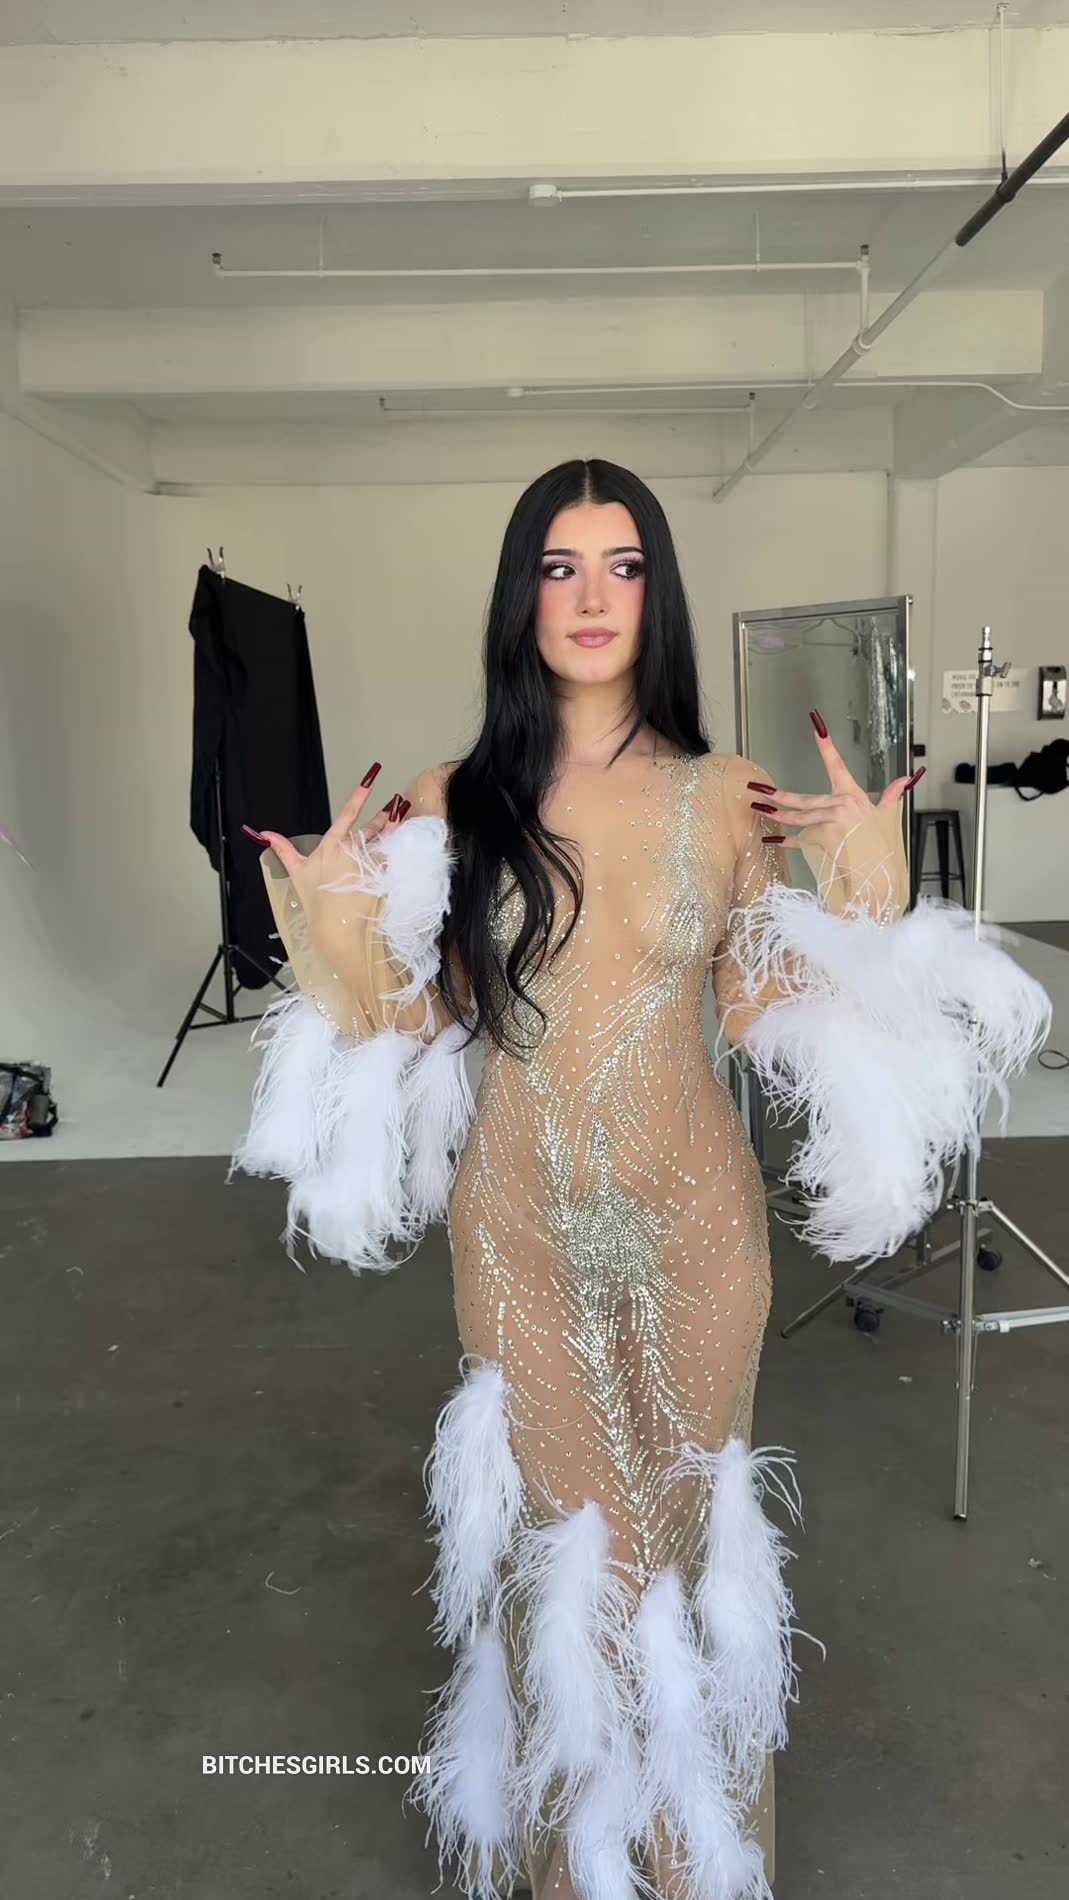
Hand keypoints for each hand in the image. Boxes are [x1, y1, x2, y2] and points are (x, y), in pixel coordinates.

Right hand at [242, 774, 409, 891]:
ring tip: (404, 815)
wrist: (335, 925)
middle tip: (395, 805)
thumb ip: (284, 849)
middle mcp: (352, 850)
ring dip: (396, 827)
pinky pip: (394, 857)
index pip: (347, 814)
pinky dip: (401, 848)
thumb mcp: (296, 871)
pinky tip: (408, 841)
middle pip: (372, 826)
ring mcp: (368, 863)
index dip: (359, 796)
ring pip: (386, 839)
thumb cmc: (314, 899)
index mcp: (331, 845)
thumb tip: (266, 834)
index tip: (370, 780)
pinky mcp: (382, 876)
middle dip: (384, 815)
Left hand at [748, 712, 922, 917]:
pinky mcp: (822, 839)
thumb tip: (905, 779)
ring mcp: (828, 822)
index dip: (827, 746)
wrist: (878, 868)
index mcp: (852, 795)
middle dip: (778, 795)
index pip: (837, 765)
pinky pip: (801, 839)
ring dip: (777, 815)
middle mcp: (838, 805)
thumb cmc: (881, 842)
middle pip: (803, 799)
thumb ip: (891, 795)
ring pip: (798, 818)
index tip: (817, 727)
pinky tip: (772, 839)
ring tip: (759, 809)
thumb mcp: (886, 816)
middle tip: (759, 789)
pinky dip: (787, 841)